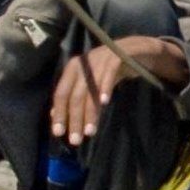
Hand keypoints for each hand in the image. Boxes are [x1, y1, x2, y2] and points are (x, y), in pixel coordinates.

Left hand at [51, 36, 188, 145]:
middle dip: (74, 119)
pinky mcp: (115, 57)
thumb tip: (55, 115)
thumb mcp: (91, 83)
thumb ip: (75, 97)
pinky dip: (104, 88)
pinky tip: (104, 102)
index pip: (60, 94)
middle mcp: (81, 63)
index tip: (59, 134)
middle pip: (74, 95)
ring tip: (90, 131)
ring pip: (89, 89)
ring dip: (90, 112)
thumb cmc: (109, 70)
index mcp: (72, 69)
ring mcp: (97, 59)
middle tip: (76, 140)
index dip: (59, 113)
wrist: (134, 50)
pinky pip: (108, 74)